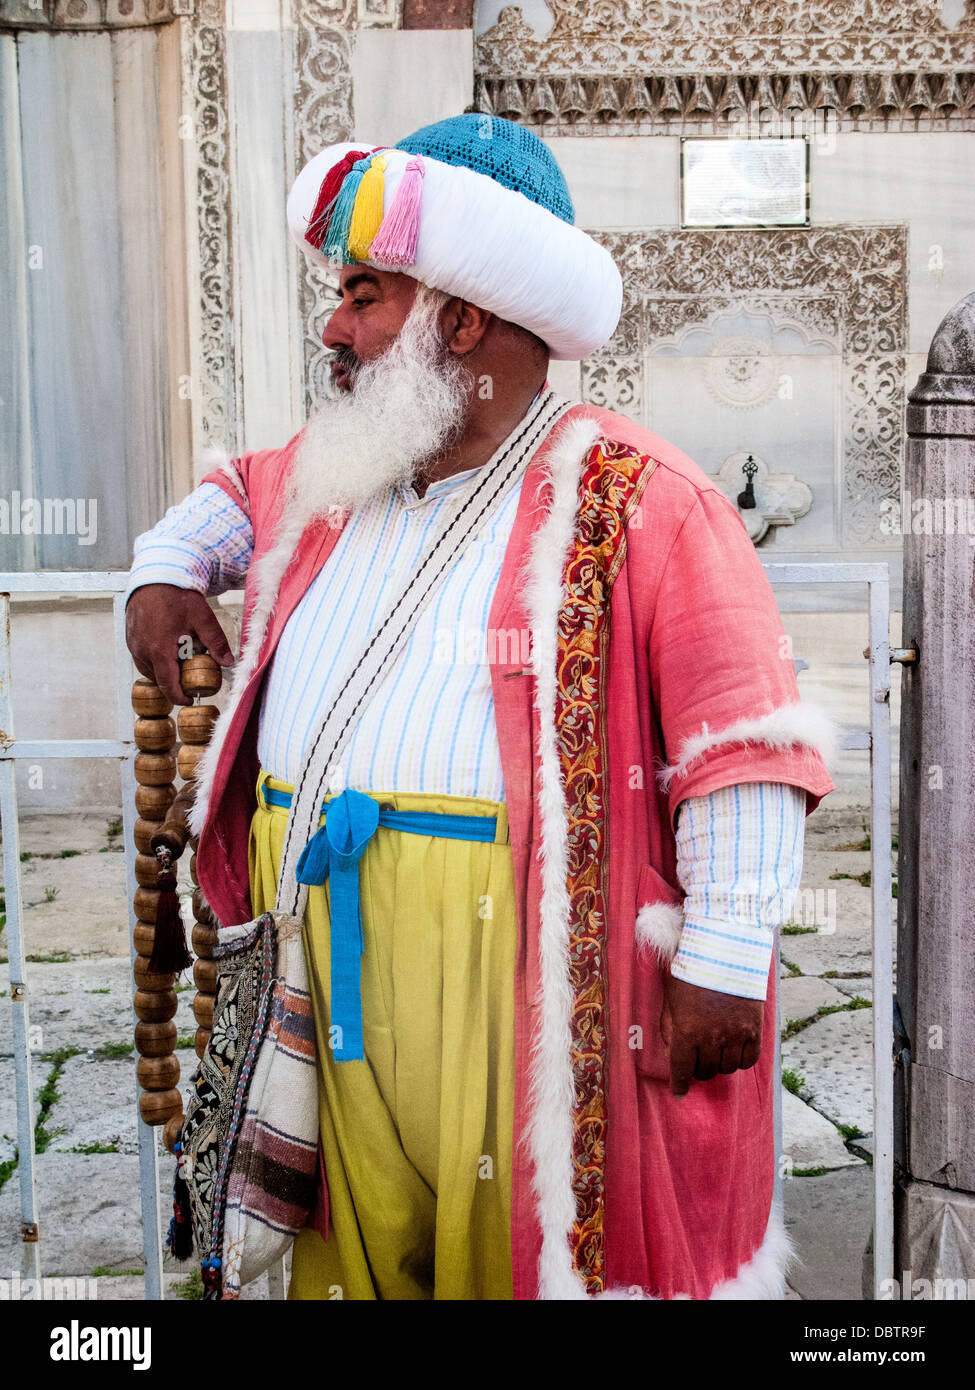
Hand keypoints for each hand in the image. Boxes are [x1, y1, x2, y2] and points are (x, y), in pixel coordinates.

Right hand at [126, 584, 234, 705]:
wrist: (156, 575)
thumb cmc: (177, 595)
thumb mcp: (202, 618)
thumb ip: (216, 642)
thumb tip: (228, 662)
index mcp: (159, 649)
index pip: (167, 685)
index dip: (179, 696)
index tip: (190, 698)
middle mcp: (142, 650)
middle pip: (158, 678)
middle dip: (173, 682)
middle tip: (190, 677)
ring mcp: (133, 643)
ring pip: (148, 668)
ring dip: (163, 670)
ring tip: (181, 660)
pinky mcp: (130, 637)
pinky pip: (141, 656)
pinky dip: (155, 658)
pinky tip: (169, 647)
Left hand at [660, 972, 763, 1097]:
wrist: (726, 952)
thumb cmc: (694, 973)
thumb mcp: (672, 999)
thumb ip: (670, 1027)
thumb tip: (671, 1051)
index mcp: (687, 1030)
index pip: (681, 1069)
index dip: (679, 1085)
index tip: (679, 1093)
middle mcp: (711, 1038)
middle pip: (705, 1071)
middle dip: (698, 1069)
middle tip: (697, 1060)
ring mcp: (735, 1035)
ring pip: (727, 1068)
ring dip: (719, 1064)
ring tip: (716, 1052)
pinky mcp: (754, 1031)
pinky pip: (748, 1060)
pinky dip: (740, 1061)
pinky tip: (734, 1051)